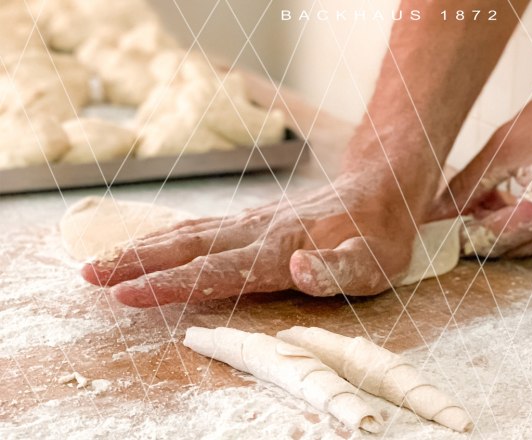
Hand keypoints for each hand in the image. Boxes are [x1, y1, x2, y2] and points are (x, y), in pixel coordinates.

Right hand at [82, 175, 417, 306]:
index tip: (130, 294)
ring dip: (142, 249)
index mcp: (283, 248)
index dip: (173, 283)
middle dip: (137, 263)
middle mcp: (259, 232)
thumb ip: (337, 269)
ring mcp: (253, 223)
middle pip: (188, 248)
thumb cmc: (379, 235)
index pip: (219, 270)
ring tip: (99, 263)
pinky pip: (201, 228)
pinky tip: (146, 245)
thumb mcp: (375, 262)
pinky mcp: (253, 221)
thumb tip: (299, 267)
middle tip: (90, 276)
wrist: (382, 189)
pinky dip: (166, 237)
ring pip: (188, 234)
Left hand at [431, 71, 531, 256]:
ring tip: (487, 200)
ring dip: (504, 232)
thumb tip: (436, 212)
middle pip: (511, 250)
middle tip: (458, 214)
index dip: (462, 238)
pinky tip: (514, 199)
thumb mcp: (504, 147)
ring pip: (529, 247)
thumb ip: (468, 186)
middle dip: (481, 235)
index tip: (439, 233)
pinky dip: (527, 226)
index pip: (493, 239)